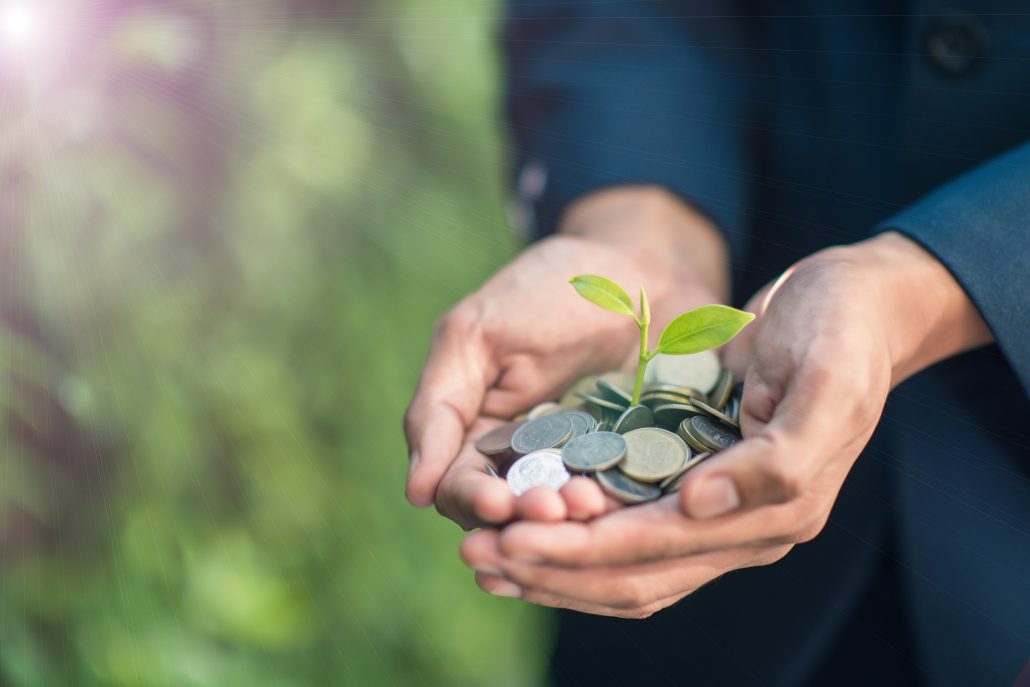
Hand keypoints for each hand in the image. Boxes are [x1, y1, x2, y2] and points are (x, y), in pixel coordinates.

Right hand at [404, 187, 728, 528]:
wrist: (640, 271)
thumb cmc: (547, 290)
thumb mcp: (475, 336)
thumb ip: (439, 409)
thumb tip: (415, 491)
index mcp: (479, 435)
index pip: (461, 488)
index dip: (473, 502)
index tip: (497, 502)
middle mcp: (528, 463)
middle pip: (511, 515)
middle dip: (525, 516)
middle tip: (551, 507)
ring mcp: (583, 470)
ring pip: (564, 518)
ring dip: (569, 520)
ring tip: (587, 502)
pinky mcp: (635, 470)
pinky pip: (621, 503)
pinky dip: (616, 508)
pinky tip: (621, 497)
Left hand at [460, 231, 990, 615]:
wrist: (853, 304)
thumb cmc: (842, 331)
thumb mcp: (827, 380)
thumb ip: (778, 459)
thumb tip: (696, 506)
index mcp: (778, 509)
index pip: (660, 548)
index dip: (584, 550)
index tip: (513, 539)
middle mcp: (742, 525)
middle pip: (633, 573)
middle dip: (553, 567)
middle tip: (477, 556)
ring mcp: (718, 510)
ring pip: (625, 564)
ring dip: (555, 563)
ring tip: (485, 554)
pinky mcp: (696, 483)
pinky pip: (628, 527)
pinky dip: (577, 534)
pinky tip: (528, 524)